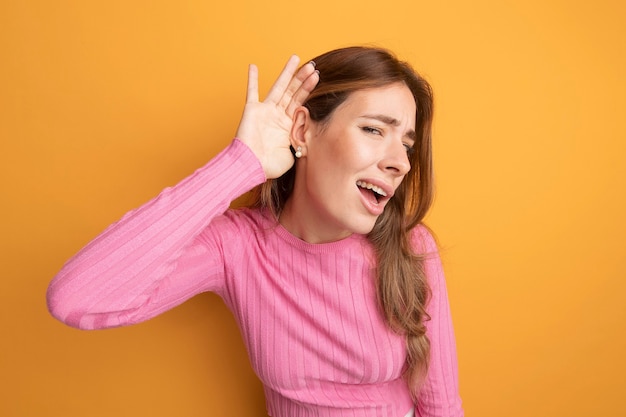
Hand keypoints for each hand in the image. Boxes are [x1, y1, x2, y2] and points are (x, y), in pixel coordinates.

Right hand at [235, 55, 318, 178]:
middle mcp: (277, 116)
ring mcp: (265, 111)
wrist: (250, 166)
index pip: (300, 103)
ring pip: (278, 88)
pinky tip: (253, 66)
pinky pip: (251, 92)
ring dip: (287, 73)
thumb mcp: (293, 154)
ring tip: (296, 58)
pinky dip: (252, 79)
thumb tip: (311, 138)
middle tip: (312, 65)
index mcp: (287, 125)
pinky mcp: (252, 110)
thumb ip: (301, 142)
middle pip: (292, 92)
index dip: (308, 90)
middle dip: (302, 79)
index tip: (318, 77)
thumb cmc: (269, 165)